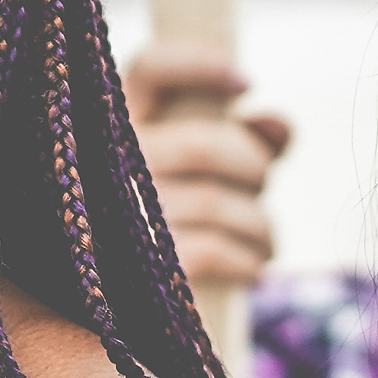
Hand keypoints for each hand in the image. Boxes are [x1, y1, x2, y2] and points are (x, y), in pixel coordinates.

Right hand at [125, 40, 291, 297]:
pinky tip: (252, 267)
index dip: (199, 65)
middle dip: (252, 165)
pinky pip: (217, 250)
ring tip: (266, 240)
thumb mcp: (187, 170)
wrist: (100, 312)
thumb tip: (277, 125)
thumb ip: (237, 138)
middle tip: (259, 185)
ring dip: (260, 224)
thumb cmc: (153, 224)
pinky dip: (248, 259)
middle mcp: (105, 165)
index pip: (150, 70)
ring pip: (219, 203)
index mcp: (107, 125)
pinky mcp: (141, 269)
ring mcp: (121, 218)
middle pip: (207, 145)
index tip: (246, 83)